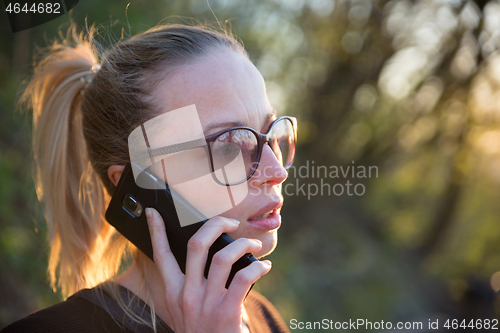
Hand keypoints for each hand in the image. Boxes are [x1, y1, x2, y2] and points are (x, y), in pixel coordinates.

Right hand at [145, 207, 271, 332]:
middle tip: (230, 223)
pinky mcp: (227, 312)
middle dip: (215, 225)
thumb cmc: (204, 332)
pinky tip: (264, 266)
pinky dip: (258, 266)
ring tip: (253, 245)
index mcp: (173, 293)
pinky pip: (244, 276)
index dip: (155, 231)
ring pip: (222, 256)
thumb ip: (190, 287)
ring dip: (242, 244)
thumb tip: (211, 255)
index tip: (154, 211)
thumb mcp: (186, 311)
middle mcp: (186, 296)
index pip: (161, 256)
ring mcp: (206, 304)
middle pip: (195, 245)